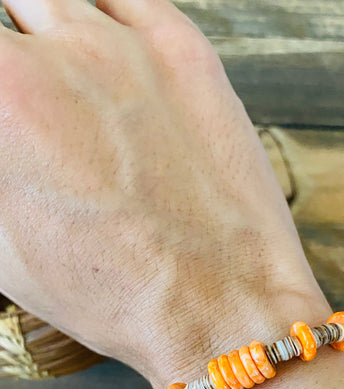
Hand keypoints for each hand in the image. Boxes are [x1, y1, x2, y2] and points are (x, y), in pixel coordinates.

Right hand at [0, 0, 326, 388]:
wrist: (222, 306)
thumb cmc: (113, 293)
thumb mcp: (2, 247)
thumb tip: (1, 146)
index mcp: (1, 98)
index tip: (6, 125)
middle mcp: (61, 53)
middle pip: (11, 19)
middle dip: (8, 63)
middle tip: (24, 107)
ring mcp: (130, 45)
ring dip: (39, 31)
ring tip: (55, 83)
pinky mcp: (186, 51)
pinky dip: (96, 17)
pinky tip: (98, 53)